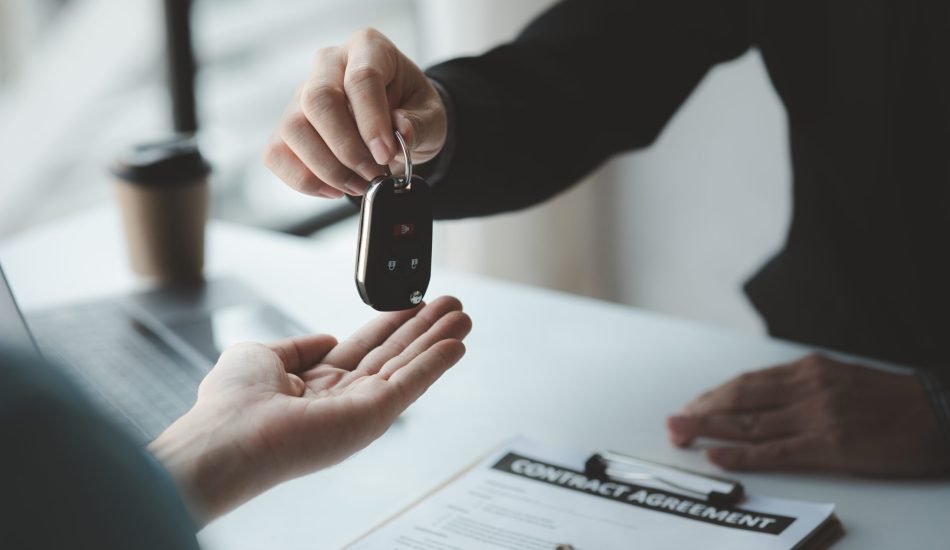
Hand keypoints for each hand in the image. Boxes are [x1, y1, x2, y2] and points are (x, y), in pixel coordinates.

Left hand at [149, 296, 470, 524]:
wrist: (227, 437)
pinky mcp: (371, 417)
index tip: (413, 302)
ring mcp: (359, 410)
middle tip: (452, 304)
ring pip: (407, 367)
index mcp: (316, 386)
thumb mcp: (260, 354)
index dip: (391, 323)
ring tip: (463, 316)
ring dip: (437, 340)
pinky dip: (435, 364)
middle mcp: (342, 398)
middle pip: (393, 355)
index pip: (365, 348)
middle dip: (424, 328)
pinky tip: (455, 344)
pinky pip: (409, 385)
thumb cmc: (230, 404)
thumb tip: (328, 339)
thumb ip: (298, 346)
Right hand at [263, 28, 446, 198]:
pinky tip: (334, 188)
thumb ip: (420, 125)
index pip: (361, 78)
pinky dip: (304, 179)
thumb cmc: (411, 110)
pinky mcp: (289, 126)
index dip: (372, 121)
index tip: (386, 154)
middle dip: (346, 148)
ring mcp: (302, 94)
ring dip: (327, 168)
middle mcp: (329, 65)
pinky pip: (278, 153)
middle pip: (318, 100)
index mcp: (368, 48)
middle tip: (373, 174)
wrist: (397, 123)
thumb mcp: (432, 115)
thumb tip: (400, 136)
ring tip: (360, 184)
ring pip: (293, 128)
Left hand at [666, 353, 949, 474]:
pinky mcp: (830, 445)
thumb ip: (805, 386)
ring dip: (709, 430)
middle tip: (672, 422)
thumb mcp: (843, 378)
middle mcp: (806, 388)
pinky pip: (775, 451)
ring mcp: (816, 416)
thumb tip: (767, 399)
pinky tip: (717, 455)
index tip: (691, 406)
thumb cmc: (895, 399)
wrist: (941, 411)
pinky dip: (741, 453)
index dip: (714, 397)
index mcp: (809, 370)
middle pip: (739, 400)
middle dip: (701, 411)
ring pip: (749, 423)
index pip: (747, 383)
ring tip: (680, 435)